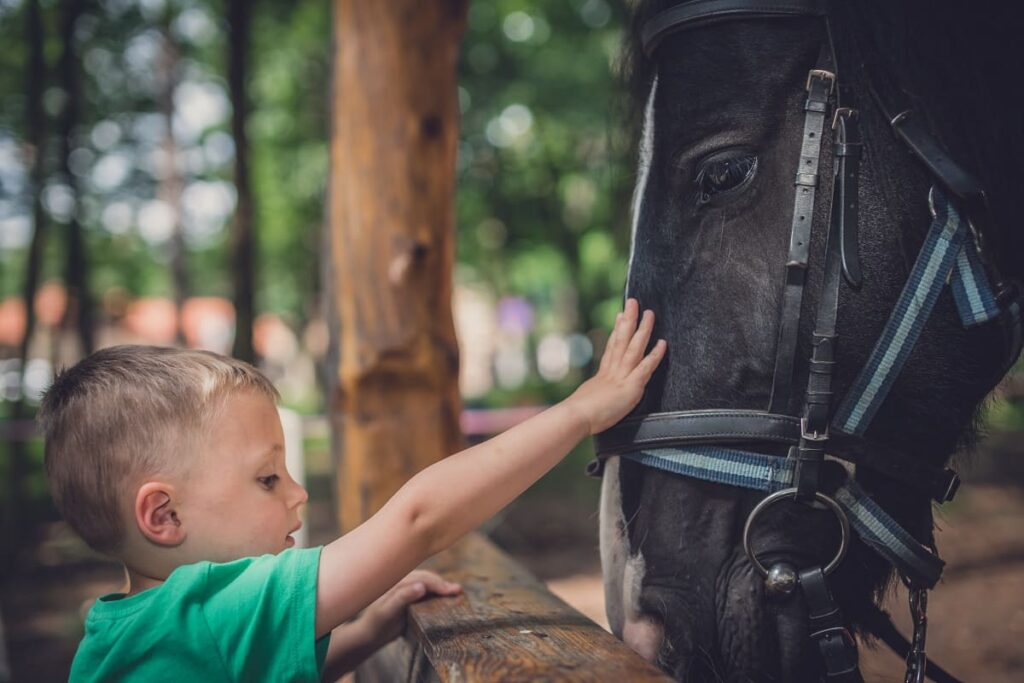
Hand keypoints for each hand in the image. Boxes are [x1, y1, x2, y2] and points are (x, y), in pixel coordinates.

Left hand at [357, 569, 461, 645]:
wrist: (369, 635)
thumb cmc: (376, 623)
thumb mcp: (387, 612)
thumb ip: (402, 598)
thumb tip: (422, 587)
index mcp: (398, 582)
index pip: (422, 578)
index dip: (437, 583)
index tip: (451, 591)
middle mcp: (403, 583)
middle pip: (427, 578)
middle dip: (442, 584)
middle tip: (458, 591)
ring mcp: (407, 590)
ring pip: (428, 584)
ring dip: (441, 587)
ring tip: (456, 592)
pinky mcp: (410, 598)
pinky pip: (426, 592)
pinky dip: (436, 593)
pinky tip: (445, 597)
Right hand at [567, 298, 665, 434]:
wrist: (576, 417)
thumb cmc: (577, 416)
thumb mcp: (584, 402)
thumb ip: (590, 398)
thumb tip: (584, 401)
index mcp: (602, 375)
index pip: (612, 348)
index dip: (617, 331)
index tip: (620, 316)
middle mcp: (612, 371)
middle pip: (622, 340)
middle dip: (629, 320)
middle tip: (634, 302)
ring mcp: (622, 377)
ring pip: (634, 348)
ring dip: (643, 330)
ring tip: (650, 313)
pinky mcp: (631, 387)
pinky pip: (645, 368)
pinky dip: (654, 355)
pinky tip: (663, 344)